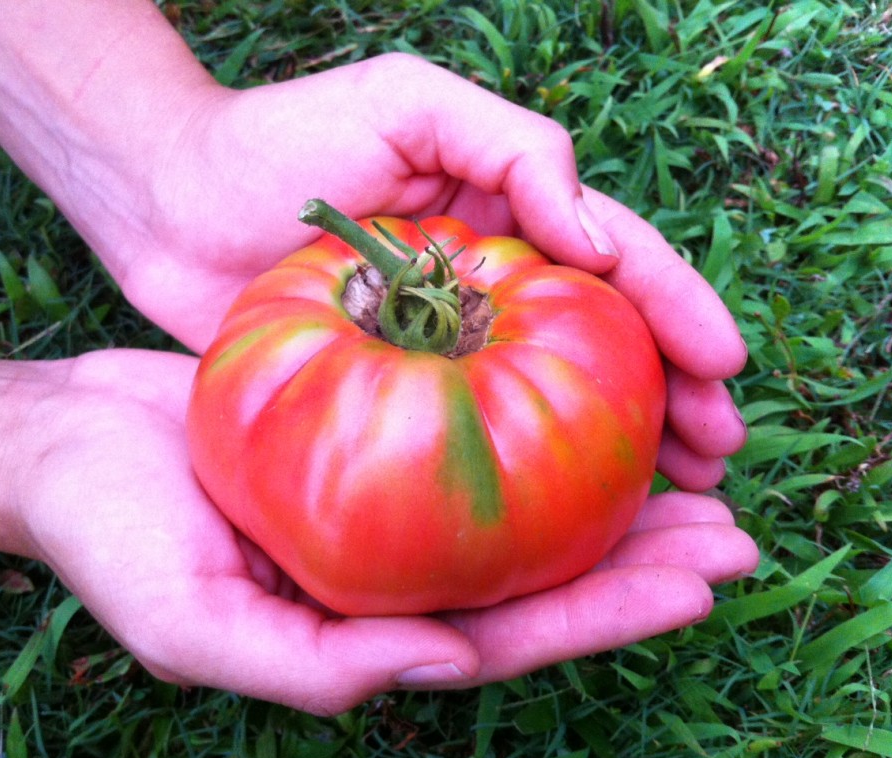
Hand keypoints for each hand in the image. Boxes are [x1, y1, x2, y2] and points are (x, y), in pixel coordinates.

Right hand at [16, 349, 757, 714]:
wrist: (68, 440)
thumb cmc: (111, 539)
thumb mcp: (192, 626)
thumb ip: (313, 669)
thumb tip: (448, 668)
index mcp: (363, 629)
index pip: (501, 636)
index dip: (598, 618)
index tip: (691, 587)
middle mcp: (387, 569)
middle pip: (531, 573)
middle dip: (634, 564)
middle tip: (731, 534)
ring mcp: (380, 501)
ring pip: (510, 502)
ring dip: (602, 491)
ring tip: (694, 470)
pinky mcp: (365, 431)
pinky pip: (459, 428)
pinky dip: (523, 415)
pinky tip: (580, 390)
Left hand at [110, 54, 745, 492]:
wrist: (167, 202)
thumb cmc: (279, 140)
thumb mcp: (407, 103)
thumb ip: (510, 147)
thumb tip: (594, 242)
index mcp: (504, 216)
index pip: (614, 263)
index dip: (677, 310)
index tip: (723, 367)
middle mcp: (484, 287)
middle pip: (601, 344)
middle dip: (671, 394)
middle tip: (716, 456)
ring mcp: (440, 349)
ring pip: (548, 402)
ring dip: (616, 448)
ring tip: (673, 498)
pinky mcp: (392, 398)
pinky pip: (472, 440)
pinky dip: (525, 475)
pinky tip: (561, 519)